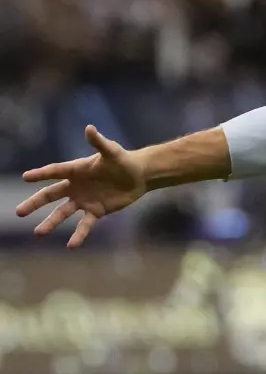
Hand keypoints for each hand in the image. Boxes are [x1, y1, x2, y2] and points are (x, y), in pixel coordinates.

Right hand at [15, 126, 146, 247]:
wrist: (138, 176)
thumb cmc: (123, 160)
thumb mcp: (112, 151)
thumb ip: (99, 142)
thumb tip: (89, 128)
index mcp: (75, 170)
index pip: (54, 172)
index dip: (41, 174)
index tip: (26, 177)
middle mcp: (75, 186)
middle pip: (50, 195)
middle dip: (34, 203)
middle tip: (19, 212)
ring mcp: (83, 200)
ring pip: (63, 213)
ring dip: (51, 222)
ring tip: (38, 233)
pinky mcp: (96, 211)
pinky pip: (84, 224)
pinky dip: (78, 234)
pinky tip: (71, 245)